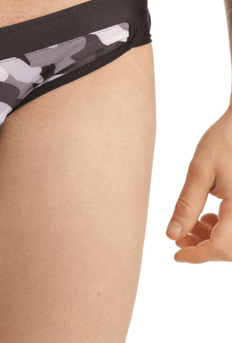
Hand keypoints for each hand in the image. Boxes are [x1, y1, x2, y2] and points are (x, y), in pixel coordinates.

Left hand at [166, 101, 231, 261]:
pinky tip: (208, 217)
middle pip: (230, 249)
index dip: (198, 256)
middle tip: (178, 239)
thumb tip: (172, 235)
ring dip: (212, 240)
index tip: (176, 256)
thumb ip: (187, 205)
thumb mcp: (199, 171)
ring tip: (190, 226)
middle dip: (203, 248)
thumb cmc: (224, 142)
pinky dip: (223, 229)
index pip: (222, 248)